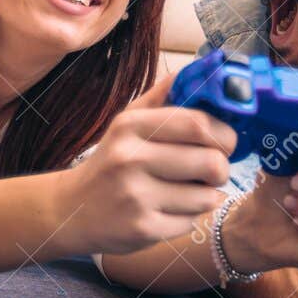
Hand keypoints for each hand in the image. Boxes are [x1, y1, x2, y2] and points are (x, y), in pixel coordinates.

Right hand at [61, 73, 236, 255]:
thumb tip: (203, 67)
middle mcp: (130, 159)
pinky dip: (188, 218)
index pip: (197, 123)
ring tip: (187, 191)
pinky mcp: (142, 229)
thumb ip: (164, 96)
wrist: (71, 209)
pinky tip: (168, 210)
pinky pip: (190, 223)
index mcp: (131, 126)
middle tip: (214, 170)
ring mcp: (135, 197)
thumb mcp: (128, 122)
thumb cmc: (111, 161)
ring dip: (206, 196)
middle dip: (222, 168)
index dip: (224, 133)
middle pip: (210, 161)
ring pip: (206, 197)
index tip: (227, 140)